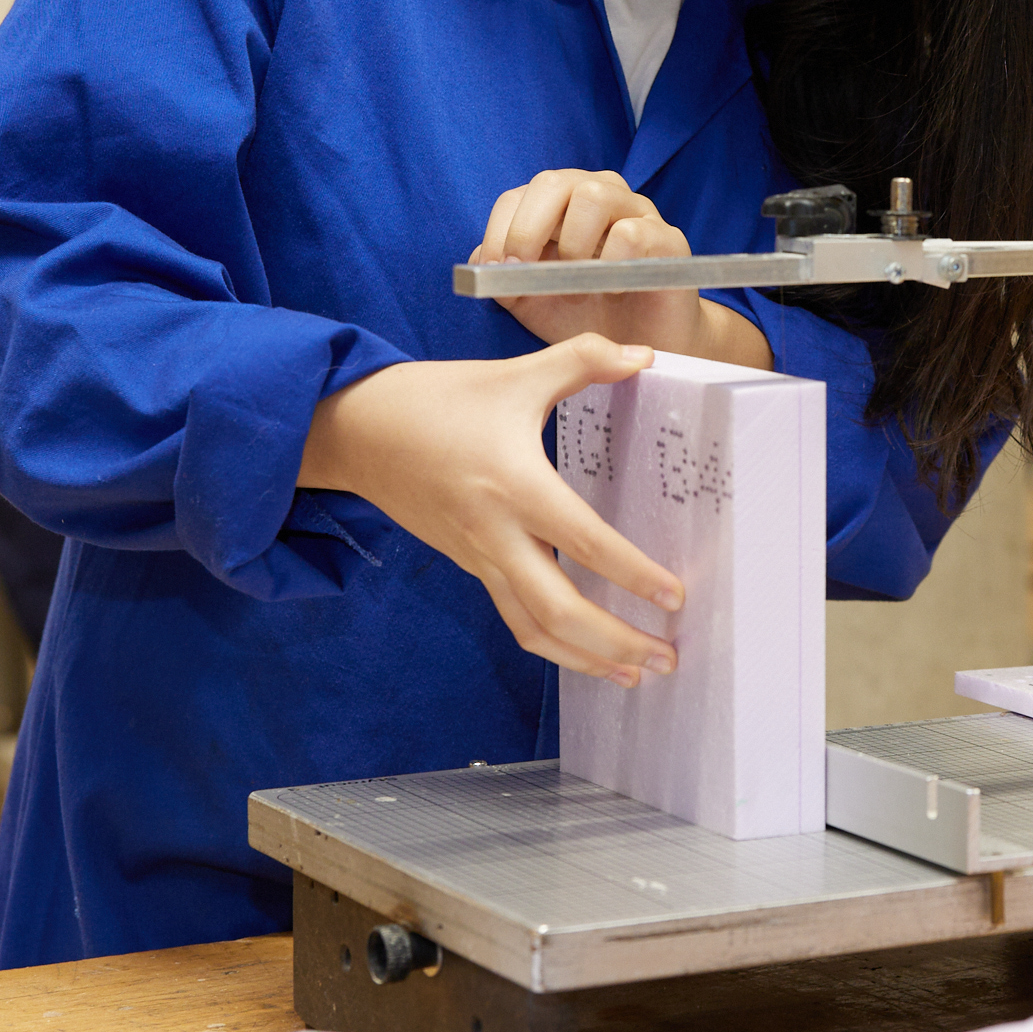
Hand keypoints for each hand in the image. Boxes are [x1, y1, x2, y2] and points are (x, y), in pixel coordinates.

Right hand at [299, 335, 683, 685]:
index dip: (632, 574)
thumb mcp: (514, 373)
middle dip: (617, 643)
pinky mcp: (471, 565)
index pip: (584, 543)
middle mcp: (497, 534)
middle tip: (667, 657)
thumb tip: (643, 356)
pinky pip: (514, 617)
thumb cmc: (435, 401)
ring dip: (587, 659)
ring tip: (634, 675)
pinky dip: (552, 643)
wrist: (357, 431)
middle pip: (559, 611)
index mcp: (515, 485)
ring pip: (534, 628)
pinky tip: (583, 651)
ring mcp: (480, 557)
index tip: (674, 596)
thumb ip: (583, 359)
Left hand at [472, 169, 770, 368]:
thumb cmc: (588, 317)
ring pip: (593, 195)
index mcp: (561, 206)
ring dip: (573, 244)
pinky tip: (612, 293)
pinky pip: (632, 234)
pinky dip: (611, 266)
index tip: (498, 271)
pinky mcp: (668, 239)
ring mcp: (636, 212)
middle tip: (526, 271)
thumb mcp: (535, 302)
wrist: (642, 350)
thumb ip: (505, 279)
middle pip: (553, 182)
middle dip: (528, 229)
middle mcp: (598, 195)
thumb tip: (482, 258)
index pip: (518, 196)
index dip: (500, 230)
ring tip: (577, 284)